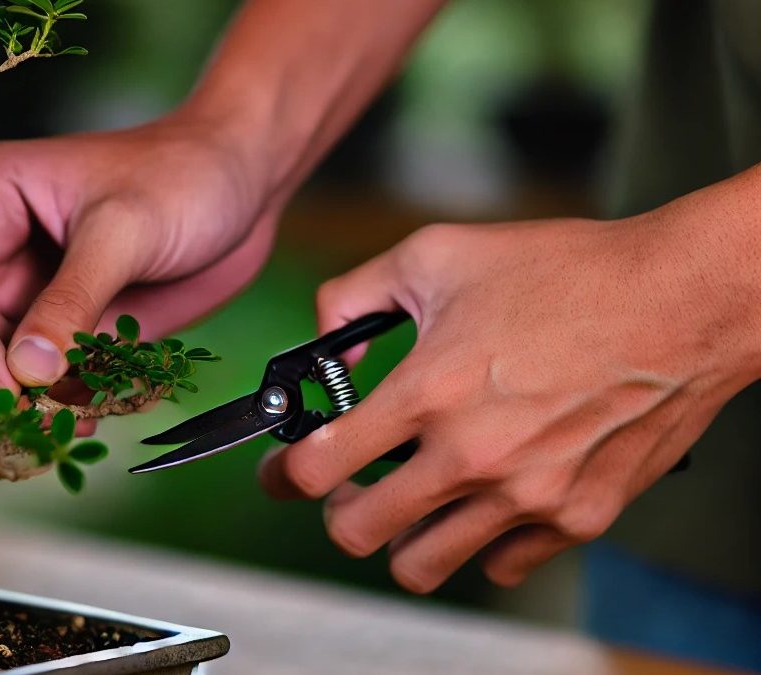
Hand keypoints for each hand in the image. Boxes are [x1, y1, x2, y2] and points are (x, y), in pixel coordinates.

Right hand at [0, 113, 277, 398]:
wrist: (241, 184)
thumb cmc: (184, 176)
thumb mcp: (125, 232)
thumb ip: (73, 301)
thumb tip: (27, 371)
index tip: (10, 389)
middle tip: (37, 419)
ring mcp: (34, 287)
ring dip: (23, 400)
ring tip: (66, 424)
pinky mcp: (70, 321)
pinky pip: (46, 374)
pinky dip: (59, 401)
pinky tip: (88, 416)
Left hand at [259, 204, 760, 591]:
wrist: (680, 300)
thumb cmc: (565, 272)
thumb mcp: (438, 253)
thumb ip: (356, 295)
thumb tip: (328, 344)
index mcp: (430, 391)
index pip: (318, 467)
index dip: (283, 475)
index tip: (283, 474)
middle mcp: (473, 455)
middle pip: (358, 533)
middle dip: (338, 511)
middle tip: (347, 488)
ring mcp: (528, 496)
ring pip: (422, 564)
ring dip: (401, 537)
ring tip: (411, 501)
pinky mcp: (577, 517)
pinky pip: (500, 563)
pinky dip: (477, 541)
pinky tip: (482, 499)